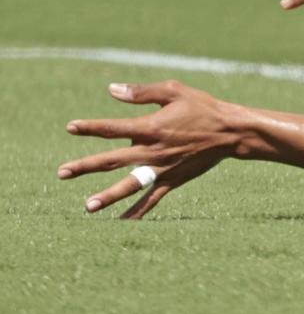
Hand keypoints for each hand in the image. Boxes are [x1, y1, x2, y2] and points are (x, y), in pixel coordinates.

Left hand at [58, 81, 237, 218]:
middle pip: (112, 159)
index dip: (90, 127)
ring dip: (108, 196)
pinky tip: (121, 223)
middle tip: (61, 173)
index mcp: (151, 127)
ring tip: (88, 207)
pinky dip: (137, 212)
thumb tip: (112, 90)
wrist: (231, 132)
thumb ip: (142, 92)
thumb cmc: (203, 107)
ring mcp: (162, 168)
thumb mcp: (174, 91)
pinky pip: (151, 199)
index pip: (113, 128)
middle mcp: (153, 150)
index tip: (70, 127)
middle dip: (85, 166)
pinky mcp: (172, 180)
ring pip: (129, 184)